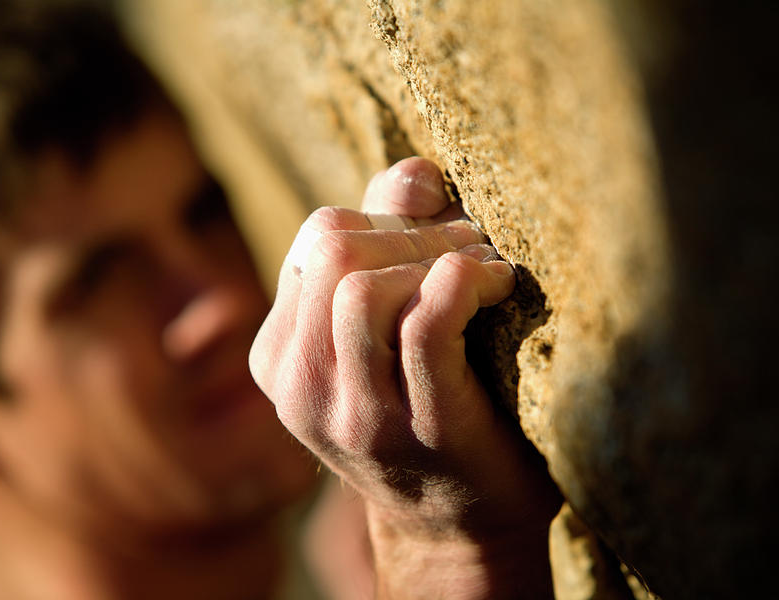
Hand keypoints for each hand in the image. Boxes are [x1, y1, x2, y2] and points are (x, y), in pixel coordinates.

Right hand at [251, 158, 559, 597]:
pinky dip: (466, 281)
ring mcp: (354, 414)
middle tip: (471, 243)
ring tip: (485, 268)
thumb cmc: (428, 409)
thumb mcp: (385, 332)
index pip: (318, 239)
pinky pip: (427, 322)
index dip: (386, 219)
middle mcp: (301, 386)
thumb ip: (389, 244)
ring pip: (364, 285)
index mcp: (280, 355)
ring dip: (440, 255)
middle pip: (333, 249)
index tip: (438, 236)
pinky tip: (498, 285)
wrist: (457, 526)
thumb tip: (414, 172)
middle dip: (415, 231)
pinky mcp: (420, 428)